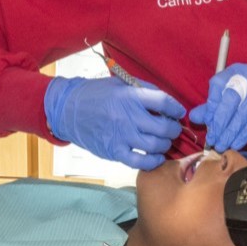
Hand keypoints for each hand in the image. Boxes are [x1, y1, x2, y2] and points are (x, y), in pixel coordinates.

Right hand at [44, 76, 185, 169]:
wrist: (67, 110)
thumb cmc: (96, 94)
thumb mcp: (120, 83)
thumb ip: (143, 90)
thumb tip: (166, 102)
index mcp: (130, 96)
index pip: (164, 102)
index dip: (176, 108)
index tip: (179, 112)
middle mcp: (127, 116)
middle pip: (163, 127)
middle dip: (174, 129)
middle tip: (173, 128)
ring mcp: (121, 136)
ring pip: (155, 145)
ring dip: (165, 144)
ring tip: (164, 141)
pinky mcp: (114, 151)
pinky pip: (140, 161)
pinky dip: (153, 161)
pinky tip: (156, 156)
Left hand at [189, 63, 246, 152]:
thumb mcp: (232, 105)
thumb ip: (213, 109)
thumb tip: (193, 116)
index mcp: (235, 71)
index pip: (218, 84)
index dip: (211, 105)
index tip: (207, 124)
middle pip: (230, 98)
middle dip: (220, 122)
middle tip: (213, 139)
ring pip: (242, 112)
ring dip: (231, 132)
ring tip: (222, 145)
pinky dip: (244, 135)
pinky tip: (237, 144)